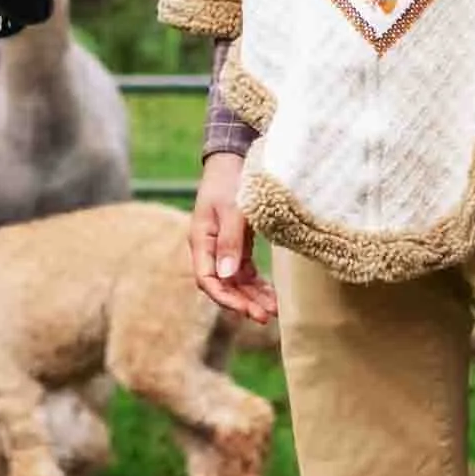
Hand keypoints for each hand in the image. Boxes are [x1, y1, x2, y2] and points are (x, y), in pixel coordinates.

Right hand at [190, 152, 278, 324]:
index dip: (225, 298)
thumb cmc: (229, 179)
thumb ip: (230, 241)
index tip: (245, 310)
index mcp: (200, 240)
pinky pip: (246, 272)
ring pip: (236, 282)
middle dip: (243, 303)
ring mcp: (223, 248)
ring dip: (252, 297)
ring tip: (273, 311)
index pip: (207, 279)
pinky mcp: (237, 245)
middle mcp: (209, 249)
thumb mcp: (231, 208)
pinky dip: (258, 284)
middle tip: (266, 316)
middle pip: (223, 285)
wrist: (235, 158)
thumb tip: (227, 277)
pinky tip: (272, 295)